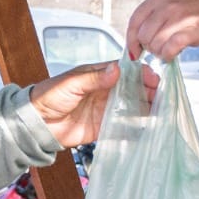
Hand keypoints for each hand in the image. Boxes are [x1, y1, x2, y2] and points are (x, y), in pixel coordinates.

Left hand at [29, 60, 158, 148]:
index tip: (153, 79)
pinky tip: (148, 129)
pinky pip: (124, 127)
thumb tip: (116, 70)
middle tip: (162, 98)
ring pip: (133, 107)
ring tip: (161, 113)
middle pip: (134, 89)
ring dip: (146, 109)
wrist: (36, 124)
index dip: (142, 74)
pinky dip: (136, 128)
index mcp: (99, 75)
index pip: (126, 71)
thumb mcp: (71, 83)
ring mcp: (106, 109)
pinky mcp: (103, 127)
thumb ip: (94, 78)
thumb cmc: (48, 96)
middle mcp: (106, 91)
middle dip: (149, 92)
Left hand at [126, 0, 198, 61]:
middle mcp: (166, 5)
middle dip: (148, 47)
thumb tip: (143, 33)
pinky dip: (168, 55)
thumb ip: (159, 12)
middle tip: (160, 50)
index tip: (135, 51)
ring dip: (159, 53)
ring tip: (170, 51)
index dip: (131, 40)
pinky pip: (169, 49)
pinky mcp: (191, 30)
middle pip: (142, 36)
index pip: (134, 21)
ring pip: (154, 44)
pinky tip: (174, 54)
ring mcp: (178, 17)